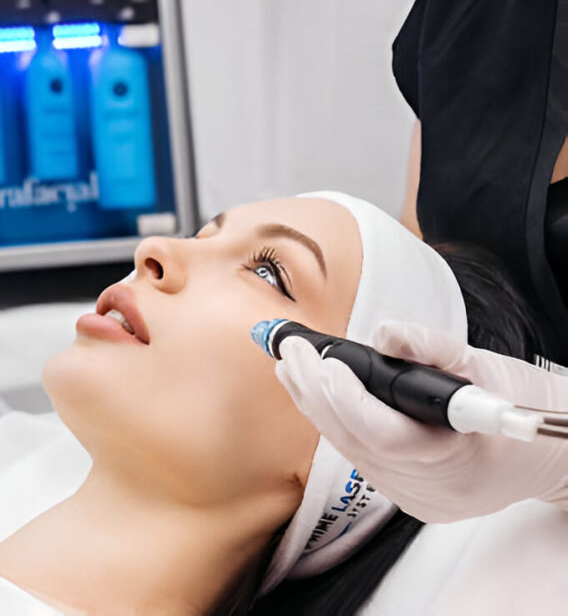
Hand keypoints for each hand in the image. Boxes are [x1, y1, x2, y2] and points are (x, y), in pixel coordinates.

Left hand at [275, 321, 567, 521]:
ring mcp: (418, 499)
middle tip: (290, 351)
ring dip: (316, 406)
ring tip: (292, 366)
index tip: (324, 361)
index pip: (384, 434)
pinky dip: (336, 424)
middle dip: (315, 392)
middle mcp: (433, 488)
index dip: (346, 398)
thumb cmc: (525, 406)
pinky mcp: (409, 498)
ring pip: (350, 451)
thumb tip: (385, 333)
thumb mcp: (489, 367)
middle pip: (355, 441)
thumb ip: (434, 349)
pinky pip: (360, 459)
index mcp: (458, 456)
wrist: (554, 456)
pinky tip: (318, 395)